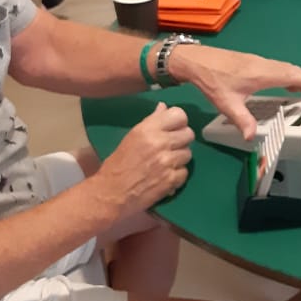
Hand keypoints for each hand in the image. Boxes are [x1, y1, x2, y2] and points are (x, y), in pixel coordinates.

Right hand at [96, 102, 193, 216]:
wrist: (111, 193)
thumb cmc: (118, 164)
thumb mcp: (132, 137)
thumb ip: (151, 122)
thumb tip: (164, 107)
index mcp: (148, 129)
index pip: (179, 115)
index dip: (179, 122)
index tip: (174, 128)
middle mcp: (160, 143)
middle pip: (188, 134)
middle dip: (181, 140)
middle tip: (171, 147)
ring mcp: (167, 162)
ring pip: (188, 153)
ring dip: (179, 158)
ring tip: (166, 163)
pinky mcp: (171, 180)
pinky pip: (185, 172)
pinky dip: (177, 175)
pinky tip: (166, 176)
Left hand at [166, 45, 300, 139]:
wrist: (196, 60)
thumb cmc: (212, 80)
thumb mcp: (226, 103)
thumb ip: (242, 120)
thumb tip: (252, 137)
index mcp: (261, 74)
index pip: (292, 76)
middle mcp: (263, 65)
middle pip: (292, 71)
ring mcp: (258, 62)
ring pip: (285, 68)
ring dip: (299, 77)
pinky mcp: (253, 62)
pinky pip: (277, 68)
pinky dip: (288, 74)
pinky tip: (287, 82)